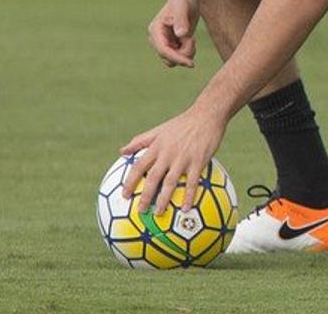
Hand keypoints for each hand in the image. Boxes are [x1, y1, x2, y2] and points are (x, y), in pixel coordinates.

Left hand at [120, 103, 226, 217]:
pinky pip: (192, 182)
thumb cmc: (182, 123)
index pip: (139, 167)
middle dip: (145, 196)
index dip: (130, 182)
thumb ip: (140, 141)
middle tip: (140, 211)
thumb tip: (121, 152)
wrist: (207, 115)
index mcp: (156, 147)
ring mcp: (183, 158)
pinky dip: (189, 196)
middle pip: (153, 178)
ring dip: (164, 199)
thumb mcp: (159, 129)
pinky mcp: (198, 161)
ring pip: (170, 183)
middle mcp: (167, 154)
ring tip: (159, 213)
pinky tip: (186, 207)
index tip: (125, 195)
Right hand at [148, 0, 198, 67]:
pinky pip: (180, 57)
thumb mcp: (183, 7)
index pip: (163, 51)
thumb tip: (180, 34)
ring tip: (191, 37)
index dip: (177, 58)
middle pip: (169, 59)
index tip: (191, 64)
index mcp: (155, 31)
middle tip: (192, 38)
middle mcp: (157, 40)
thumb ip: (181, 20)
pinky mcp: (171, 46)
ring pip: (175, 60)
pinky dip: (188, 51)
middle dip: (184, 53)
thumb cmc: (183, 1)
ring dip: (186, 52)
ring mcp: (164, 44)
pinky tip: (190, 39)